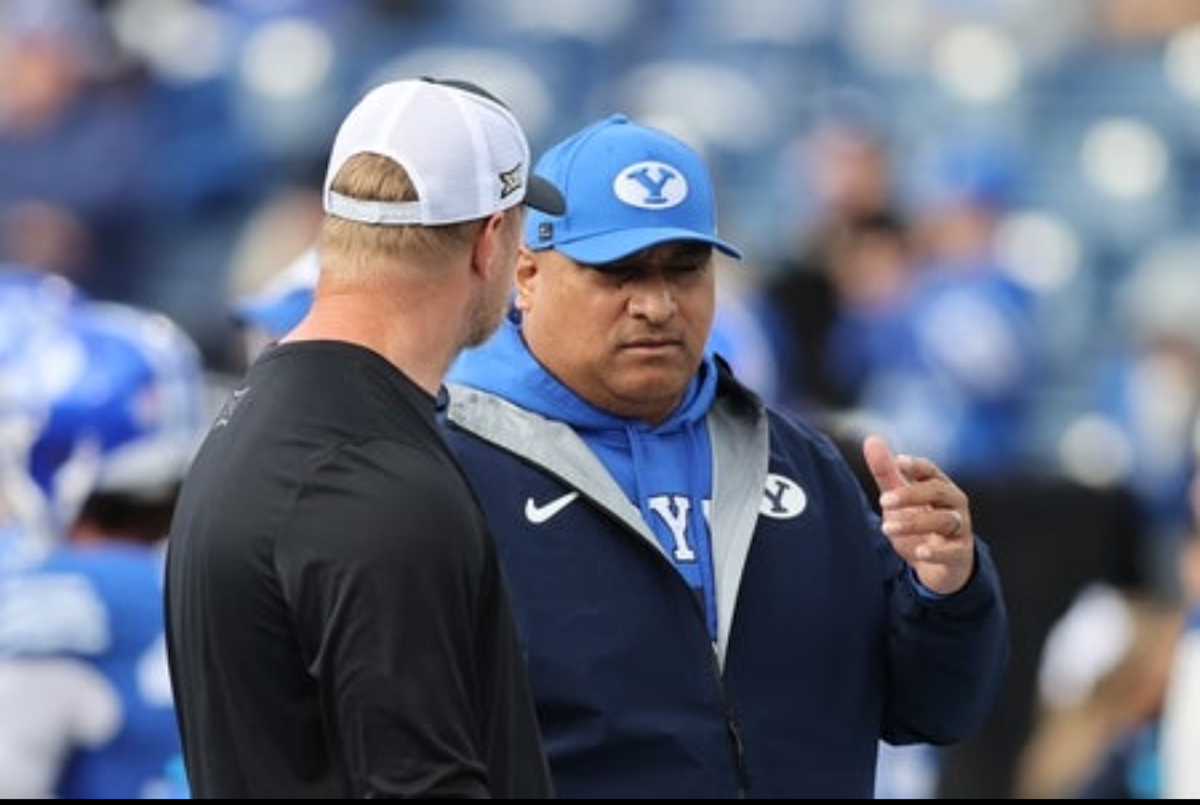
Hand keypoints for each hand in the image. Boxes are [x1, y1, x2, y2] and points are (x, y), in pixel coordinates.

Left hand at [862, 434, 973, 594]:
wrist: (939, 565)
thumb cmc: (919, 525)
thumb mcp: (900, 498)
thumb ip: (886, 472)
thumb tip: (871, 440)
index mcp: (938, 486)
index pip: (930, 470)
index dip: (916, 465)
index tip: (898, 462)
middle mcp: (953, 504)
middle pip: (938, 491)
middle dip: (911, 494)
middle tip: (883, 500)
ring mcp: (959, 528)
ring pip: (943, 520)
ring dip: (914, 522)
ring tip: (887, 527)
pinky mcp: (959, 553)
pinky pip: (952, 551)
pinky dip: (936, 551)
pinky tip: (920, 552)